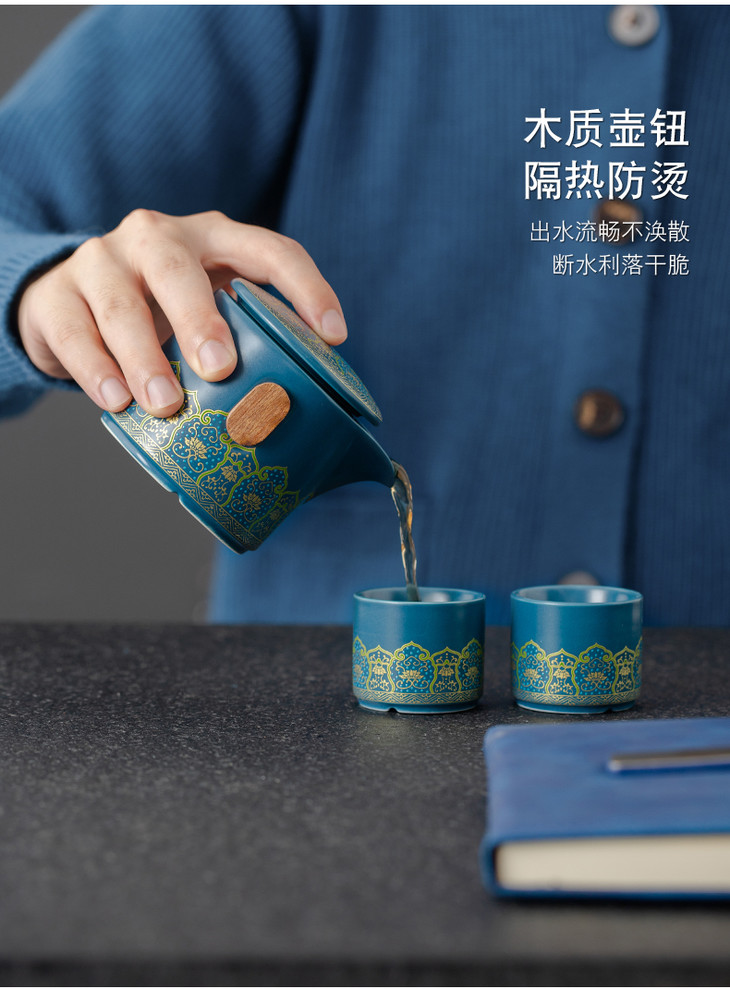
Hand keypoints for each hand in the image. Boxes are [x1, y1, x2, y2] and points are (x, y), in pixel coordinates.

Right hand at [17, 209, 347, 416]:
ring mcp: (101, 262)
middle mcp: (157, 238)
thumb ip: (246, 345)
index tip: (334, 335)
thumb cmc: (161, 317)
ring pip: (121, 306)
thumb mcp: (207, 315)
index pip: (270, 250)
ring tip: (166, 404)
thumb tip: (296, 420)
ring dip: (146, 357)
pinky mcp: (56, 296)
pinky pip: (75, 332)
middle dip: (200, 319)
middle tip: (219, 368)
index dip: (306, 287)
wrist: (68, 306)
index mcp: (213, 239)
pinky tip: (117, 402)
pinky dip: (96, 370)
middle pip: (178, 270)